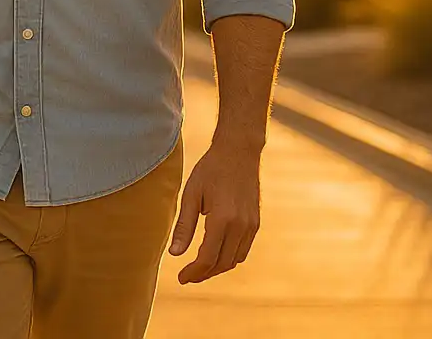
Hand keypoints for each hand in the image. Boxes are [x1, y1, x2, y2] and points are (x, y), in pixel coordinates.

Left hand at [168, 140, 261, 283]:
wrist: (238, 152)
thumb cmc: (210, 170)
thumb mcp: (191, 194)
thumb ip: (184, 226)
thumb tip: (175, 254)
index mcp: (222, 219)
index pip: (208, 257)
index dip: (194, 272)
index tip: (181, 278)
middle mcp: (241, 226)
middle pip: (222, 263)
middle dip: (204, 274)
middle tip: (187, 276)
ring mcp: (251, 225)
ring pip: (234, 260)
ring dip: (216, 268)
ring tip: (199, 268)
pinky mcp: (256, 223)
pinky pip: (243, 250)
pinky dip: (229, 258)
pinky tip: (215, 254)